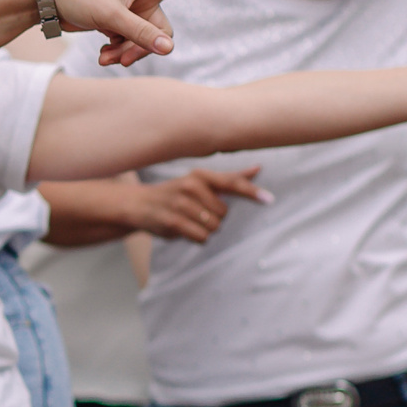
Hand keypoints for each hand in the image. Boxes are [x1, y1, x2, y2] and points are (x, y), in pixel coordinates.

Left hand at [45, 0, 223, 65]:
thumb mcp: (111, 15)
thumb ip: (140, 34)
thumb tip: (169, 50)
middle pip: (160, 30)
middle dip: (144, 47)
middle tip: (124, 60)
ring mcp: (126, 12)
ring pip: (141, 41)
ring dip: (127, 52)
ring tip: (105, 59)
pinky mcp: (112, 24)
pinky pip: (125, 43)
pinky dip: (116, 51)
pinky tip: (101, 55)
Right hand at [127, 166, 269, 242]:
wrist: (138, 204)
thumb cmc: (175, 193)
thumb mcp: (199, 181)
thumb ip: (229, 178)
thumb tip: (258, 168)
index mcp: (200, 175)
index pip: (231, 183)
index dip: (251, 192)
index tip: (269, 199)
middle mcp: (191, 186)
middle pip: (224, 213)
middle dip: (214, 218)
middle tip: (196, 213)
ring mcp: (180, 203)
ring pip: (213, 227)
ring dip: (205, 229)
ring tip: (189, 221)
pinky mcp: (172, 221)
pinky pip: (201, 237)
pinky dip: (196, 237)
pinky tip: (184, 229)